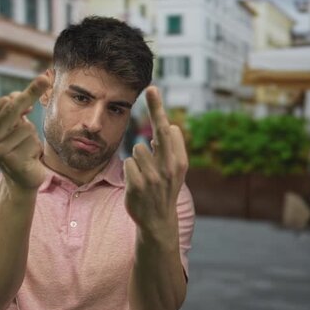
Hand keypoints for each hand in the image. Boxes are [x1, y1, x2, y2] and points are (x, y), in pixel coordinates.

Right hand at [0, 75, 49, 189]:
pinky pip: (33, 143)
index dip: (23, 94)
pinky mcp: (12, 162)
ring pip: (27, 128)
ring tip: (26, 149)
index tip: (41, 81)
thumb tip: (21, 96)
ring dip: (33, 137)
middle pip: (11, 109)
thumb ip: (17, 109)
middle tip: (45, 79)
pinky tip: (29, 158)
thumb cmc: (19, 148)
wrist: (21, 180)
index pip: (4, 102)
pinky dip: (36, 148)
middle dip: (30, 93)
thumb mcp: (15, 126)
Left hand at [124, 86, 188, 234]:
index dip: (158, 110)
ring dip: (138, 158)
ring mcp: (153, 177)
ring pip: (138, 148)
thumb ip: (171, 149)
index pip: (168, 128)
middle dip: (156, 107)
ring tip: (145, 174)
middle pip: (159, 130)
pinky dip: (130, 169)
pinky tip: (136, 183)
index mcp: (180, 161)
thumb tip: (167, 126)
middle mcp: (169, 167)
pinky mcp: (137, 185)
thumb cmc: (165, 189)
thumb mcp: (175, 171)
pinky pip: (128, 163)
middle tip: (152, 88)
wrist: (158, 221)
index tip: (153, 89)